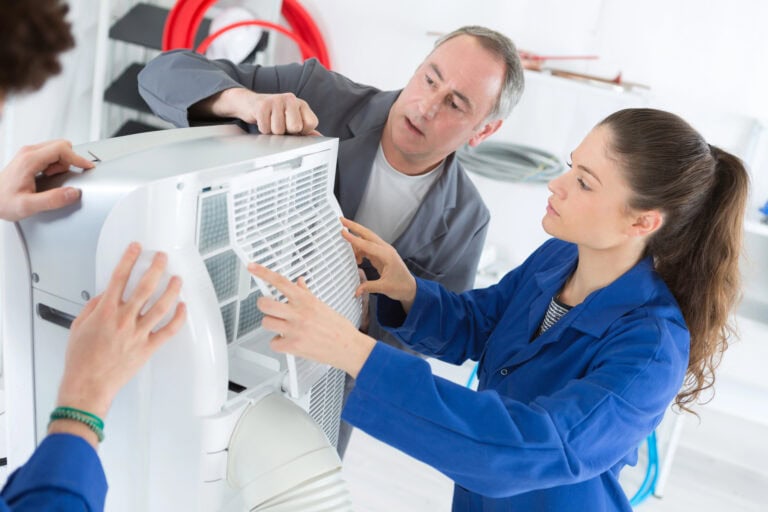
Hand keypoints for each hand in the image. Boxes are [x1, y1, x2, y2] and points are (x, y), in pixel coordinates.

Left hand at [0, 139, 93, 220]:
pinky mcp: (29, 157)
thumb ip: (52, 200)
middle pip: (61, 146)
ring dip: (62, 163)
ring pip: (57, 149)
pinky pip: (51, 154)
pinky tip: (49, 176)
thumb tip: (73, 193)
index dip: (78, 158)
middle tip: (64, 177)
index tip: (87, 166)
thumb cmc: (2, 201)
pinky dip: (56, 164)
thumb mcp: (27, 206)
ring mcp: (28, 154)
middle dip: (69, 161)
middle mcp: (28, 152)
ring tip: (54, 179)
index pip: (61, 149)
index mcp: (29, 160)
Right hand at [55, 243, 185, 420]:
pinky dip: (179, 318)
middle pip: (145, 286)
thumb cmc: (81, 360)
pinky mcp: (148, 348)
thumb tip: (105, 294)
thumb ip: (93, 306)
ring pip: (161, 306)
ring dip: (172, 289)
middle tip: (162, 257)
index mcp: (105, 311)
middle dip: (155, 267)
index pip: (119, 277)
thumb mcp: (78, 326)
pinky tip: (183, 307)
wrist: (87, 385)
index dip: (129, 258)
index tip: (136, 248)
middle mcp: (124, 319)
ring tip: (177, 278)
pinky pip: (168, 330)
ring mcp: (138, 333)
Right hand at [212, 88, 319, 134]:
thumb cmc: (275, 115)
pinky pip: (265, 128)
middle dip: (286, 132)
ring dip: (272, 132)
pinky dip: (263, 129)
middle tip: (281, 125)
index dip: (302, 131)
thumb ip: (306, 130)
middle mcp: (291, 99)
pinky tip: (263, 121)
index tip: (294, 128)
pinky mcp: (262, 105)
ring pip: (278, 130)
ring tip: (271, 123)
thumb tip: (320, 139)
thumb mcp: (293, 120)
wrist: (251, 103)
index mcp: (302, 104)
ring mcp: (276, 100)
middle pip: (295, 127)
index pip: (311, 123)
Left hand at [248, 263, 375, 377]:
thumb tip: (298, 282)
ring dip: (271, 324)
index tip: (252, 267)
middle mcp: (299, 313)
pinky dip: (278, 343)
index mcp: (306, 300)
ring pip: (266, 323)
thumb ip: (306, 293)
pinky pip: (273, 342)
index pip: (280, 282)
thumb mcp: (322, 305)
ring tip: (281, 326)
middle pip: (265, 304)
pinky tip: (286, 341)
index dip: (263, 272)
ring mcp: (295, 330)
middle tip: (267, 307)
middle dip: (263, 305)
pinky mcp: (293, 346)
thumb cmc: (338, 328)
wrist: (349, 347)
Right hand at [341, 217, 416, 312]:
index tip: (343, 232)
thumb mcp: (385, 288)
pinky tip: (357, 259)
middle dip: (354, 227)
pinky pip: (368, 248)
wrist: (410, 287)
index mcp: (387, 255)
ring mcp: (384, 251)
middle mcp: (385, 250)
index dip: (354, 239)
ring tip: (346, 248)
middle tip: (342, 221)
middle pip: (368, 234)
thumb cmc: (401, 286)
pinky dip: (360, 250)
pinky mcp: (381, 255)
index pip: (367, 245)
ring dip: (356, 242)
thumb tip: (356, 290)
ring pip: (367, 241)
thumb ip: (369, 287)